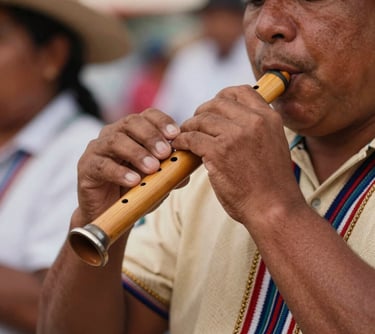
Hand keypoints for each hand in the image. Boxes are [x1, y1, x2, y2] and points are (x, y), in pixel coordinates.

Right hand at [74, 109, 179, 225]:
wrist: (110, 212)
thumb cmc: (135, 190)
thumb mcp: (158, 180)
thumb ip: (172, 171)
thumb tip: (189, 167)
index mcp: (132, 131)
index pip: (147, 115)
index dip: (162, 121)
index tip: (176, 134)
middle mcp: (113, 134)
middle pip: (130, 123)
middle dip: (150, 136)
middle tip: (165, 152)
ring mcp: (97, 149)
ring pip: (115, 140)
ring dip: (137, 153)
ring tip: (153, 168)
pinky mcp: (86, 168)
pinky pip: (102, 165)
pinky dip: (120, 172)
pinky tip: (134, 181)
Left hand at [173, 84, 302, 225]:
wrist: (274, 208)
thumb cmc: (271, 183)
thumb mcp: (273, 145)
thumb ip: (256, 128)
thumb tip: (230, 120)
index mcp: (268, 118)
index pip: (241, 91)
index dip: (223, 96)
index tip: (213, 107)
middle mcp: (253, 121)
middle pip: (217, 102)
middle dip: (202, 111)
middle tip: (195, 123)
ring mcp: (235, 135)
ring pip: (202, 119)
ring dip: (189, 126)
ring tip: (185, 135)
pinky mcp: (218, 151)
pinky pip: (191, 137)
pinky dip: (182, 141)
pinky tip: (180, 146)